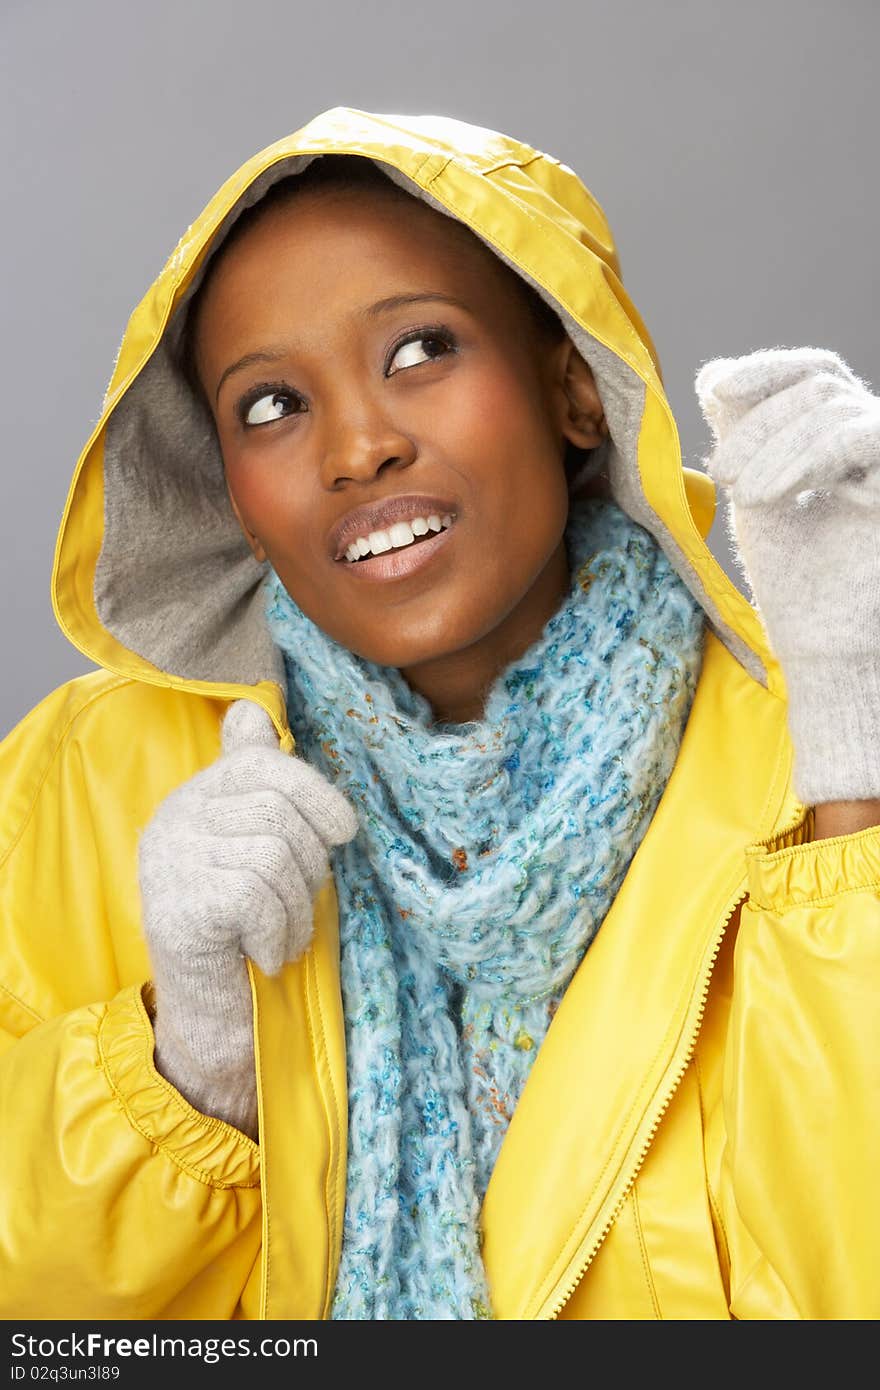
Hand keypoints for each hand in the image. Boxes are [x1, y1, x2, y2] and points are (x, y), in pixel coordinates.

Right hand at [138, 699, 358, 1136]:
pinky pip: (259, 896)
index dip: (315, 791)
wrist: (213, 1016)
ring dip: (298, 908)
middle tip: (301, 907)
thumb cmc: (250, 929)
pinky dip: (279, 933)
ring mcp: (169, 861)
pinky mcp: (177, 905)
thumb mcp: (257, 849)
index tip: (342, 831)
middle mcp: (172, 819)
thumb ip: (258, 786)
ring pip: (275, 854)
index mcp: (193, 797)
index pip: (260, 760)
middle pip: (277, 807)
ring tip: (283, 936)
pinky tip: (266, 955)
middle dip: (311, 864)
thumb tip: (250, 709)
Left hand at [695, 345, 879, 804]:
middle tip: (723, 472)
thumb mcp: (757, 493)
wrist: (821, 644)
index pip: (812, 373)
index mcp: (841, 438)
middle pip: (817, 385)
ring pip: (831, 406)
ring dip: (772, 443)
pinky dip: (806, 456)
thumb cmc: (794, 581)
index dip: (766, 370)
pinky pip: (859, 435)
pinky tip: (767, 494)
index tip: (717, 392)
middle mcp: (874, 442)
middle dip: (757, 421)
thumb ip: (743, 437)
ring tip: (742, 492)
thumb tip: (715, 375)